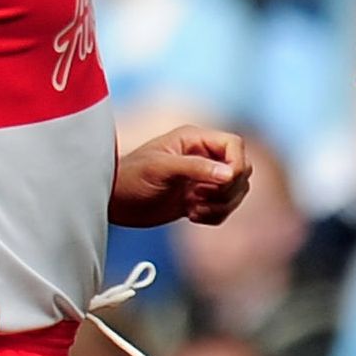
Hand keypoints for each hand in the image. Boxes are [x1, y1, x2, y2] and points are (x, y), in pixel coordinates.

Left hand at [113, 126, 255, 225]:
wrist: (114, 203)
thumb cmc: (129, 178)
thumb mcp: (161, 168)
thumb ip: (195, 168)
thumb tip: (229, 174)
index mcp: (195, 140)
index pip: (235, 146)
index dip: (236, 165)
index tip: (222, 182)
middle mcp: (203, 156)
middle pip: (241, 170)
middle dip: (228, 189)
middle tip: (200, 197)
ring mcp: (203, 178)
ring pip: (236, 191)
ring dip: (221, 205)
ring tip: (193, 208)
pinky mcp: (200, 198)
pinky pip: (225, 208)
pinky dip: (215, 216)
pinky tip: (191, 214)